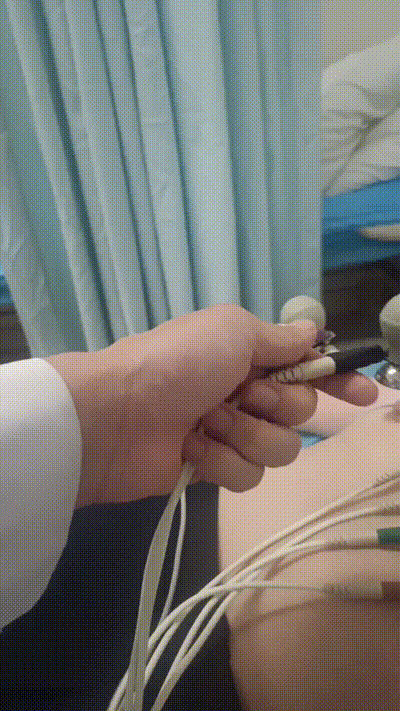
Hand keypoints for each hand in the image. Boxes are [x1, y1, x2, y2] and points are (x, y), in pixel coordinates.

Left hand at [46, 305, 377, 505]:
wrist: (116, 415)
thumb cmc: (177, 362)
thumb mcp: (231, 331)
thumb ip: (278, 336)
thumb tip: (313, 331)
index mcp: (249, 356)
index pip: (308, 369)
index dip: (338, 381)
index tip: (364, 395)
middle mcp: (245, 393)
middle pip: (301, 412)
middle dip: (277, 404)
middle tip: (244, 394)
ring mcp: (230, 433)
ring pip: (280, 449)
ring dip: (245, 434)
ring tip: (206, 422)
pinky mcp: (214, 470)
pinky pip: (248, 475)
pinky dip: (220, 461)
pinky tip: (190, 449)